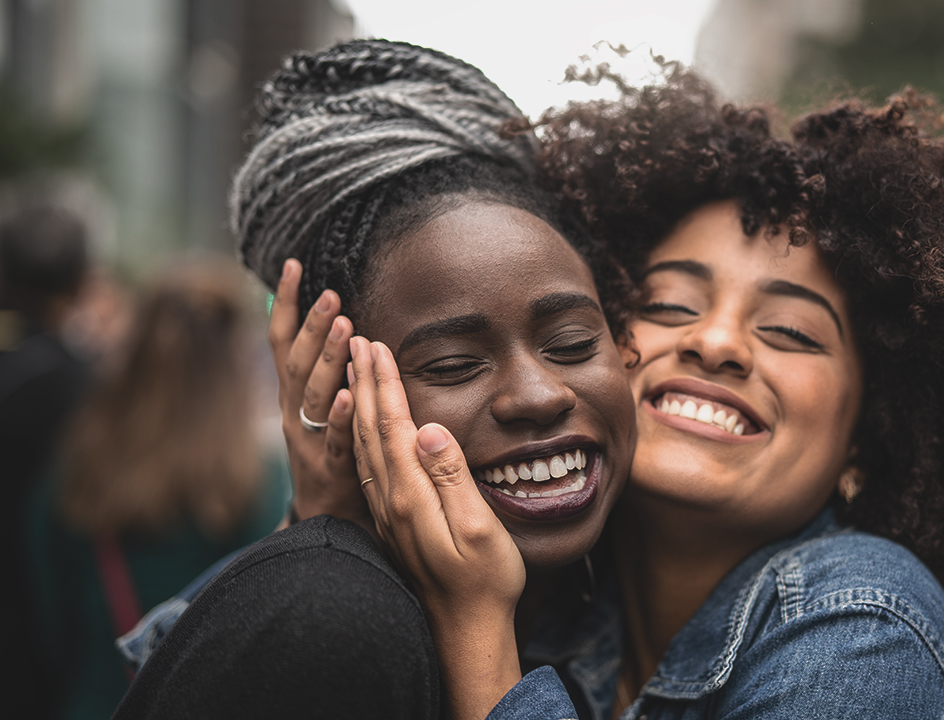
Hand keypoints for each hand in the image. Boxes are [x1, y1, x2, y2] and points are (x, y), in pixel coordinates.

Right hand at [269, 259, 368, 528]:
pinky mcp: (331, 469)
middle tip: (331, 294)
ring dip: (328, 359)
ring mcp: (308, 442)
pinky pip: (335, 439)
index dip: (284, 304)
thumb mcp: (318, 410)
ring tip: (344, 326)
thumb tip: (328, 321)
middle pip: (298, 364)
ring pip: (315, 396)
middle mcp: (293, 414)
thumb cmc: (330, 455)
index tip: (293, 265)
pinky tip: (353, 394)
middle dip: (312, 326)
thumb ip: (321, 371)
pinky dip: (342, 416)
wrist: (326, 522)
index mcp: (292, 396)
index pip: (282, 343)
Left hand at [349, 336, 524, 719]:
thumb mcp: (479, 529)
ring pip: (364, 445)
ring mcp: (388, 513)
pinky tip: (364, 424)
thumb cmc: (485, 582)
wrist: (464, 631)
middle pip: (371, 428)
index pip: (393, 425)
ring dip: (359, 402)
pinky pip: (368, 466)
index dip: (385, 382)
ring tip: (353, 368)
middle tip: (356, 338)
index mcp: (412, 496)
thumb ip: (452, 477)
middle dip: (364, 380)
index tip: (376, 343)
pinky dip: (362, 433)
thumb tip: (428, 428)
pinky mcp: (392, 522)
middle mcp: (391, 500)